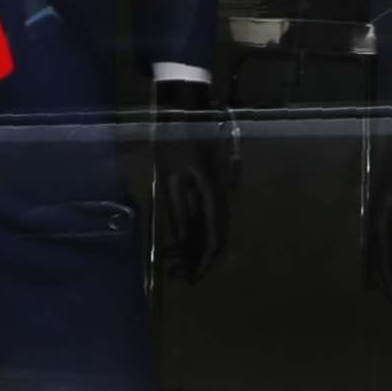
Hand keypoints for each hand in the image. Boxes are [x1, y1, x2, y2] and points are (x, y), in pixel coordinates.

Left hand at [149, 78, 241, 286]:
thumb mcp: (170, 178)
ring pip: (211, 229)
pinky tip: (178, 241)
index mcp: (213, 196)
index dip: (203, 262)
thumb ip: (180, 212)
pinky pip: (206, 217)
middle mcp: (221, 198)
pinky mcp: (208, 187)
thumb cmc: (173, 141)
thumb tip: (185, 243)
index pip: (214, 238)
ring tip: (172, 262)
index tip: (190, 280)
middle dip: (197, 259)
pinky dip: (193, 233)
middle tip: (177, 274)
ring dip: (194, 247)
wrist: (184, 110)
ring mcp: (216, 192)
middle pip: (215, 238)